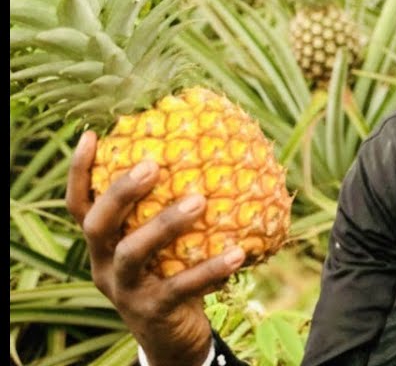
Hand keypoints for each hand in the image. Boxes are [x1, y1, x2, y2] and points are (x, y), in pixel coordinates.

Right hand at [66, 131, 244, 365]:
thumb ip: (170, 209)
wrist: (172, 338)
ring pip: (134, 252)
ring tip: (200, 200)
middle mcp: (104, 265)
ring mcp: (126, 290)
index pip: (80, 205)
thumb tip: (209, 154)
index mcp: (103, 245)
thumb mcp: (163, 245)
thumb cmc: (170, 274)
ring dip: (165, 223)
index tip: (92, 135)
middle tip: (153, 163)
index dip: (80, 172)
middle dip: (121, 192)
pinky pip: (181, 286)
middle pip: (98, 225)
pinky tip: (237, 252)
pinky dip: (210, 269)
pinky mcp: (153, 311)